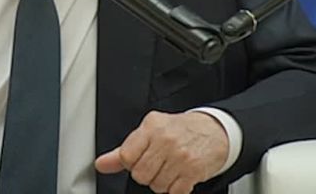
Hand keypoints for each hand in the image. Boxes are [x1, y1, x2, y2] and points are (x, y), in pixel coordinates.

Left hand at [95, 110, 227, 193]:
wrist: (214, 131)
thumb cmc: (179, 131)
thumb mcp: (150, 132)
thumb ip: (123, 150)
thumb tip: (101, 164)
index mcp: (151, 126)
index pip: (126, 156)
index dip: (131, 163)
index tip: (139, 160)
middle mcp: (165, 139)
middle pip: (140, 174)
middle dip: (147, 175)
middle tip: (157, 165)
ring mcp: (180, 155)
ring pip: (156, 186)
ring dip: (162, 182)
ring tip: (170, 169)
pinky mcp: (193, 170)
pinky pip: (174, 192)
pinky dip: (176, 189)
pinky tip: (180, 175)